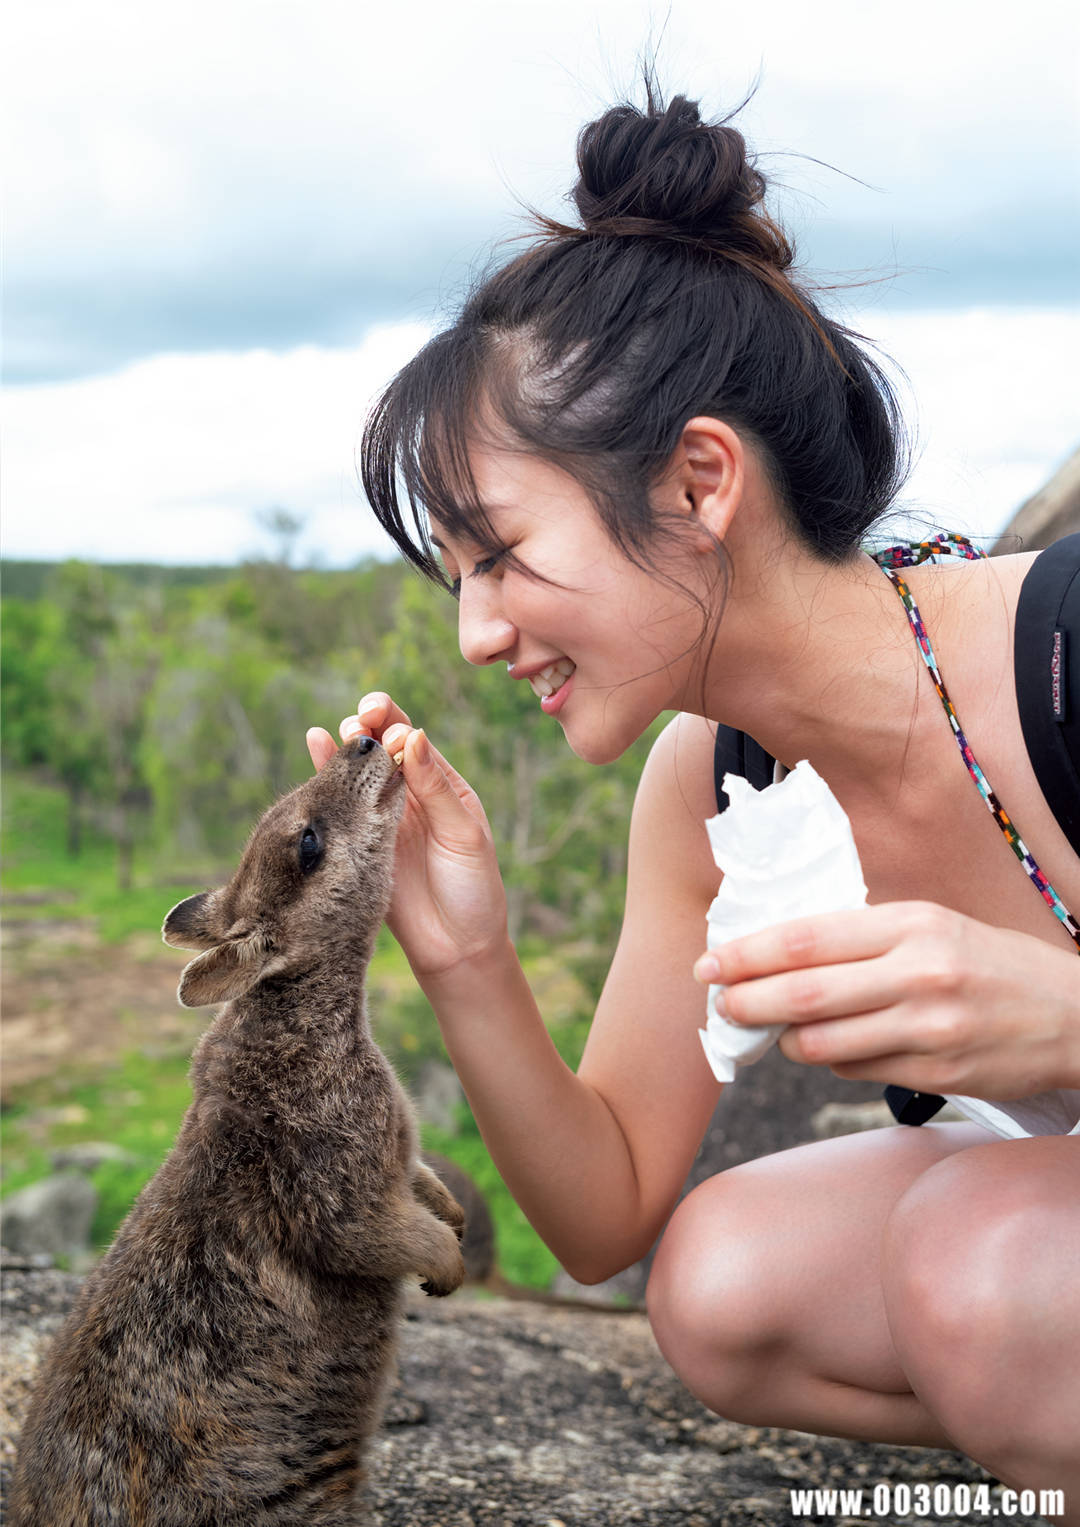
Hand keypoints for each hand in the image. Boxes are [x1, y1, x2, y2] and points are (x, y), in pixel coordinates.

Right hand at [306, 693, 507, 980]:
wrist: (455, 949)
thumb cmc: (473, 890)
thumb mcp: (464, 836)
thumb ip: (436, 788)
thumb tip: (413, 735)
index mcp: (442, 787)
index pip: (414, 740)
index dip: (398, 724)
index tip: (391, 729)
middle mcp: (409, 795)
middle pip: (382, 746)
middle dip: (369, 726)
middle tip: (360, 722)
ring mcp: (379, 817)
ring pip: (357, 769)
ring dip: (347, 744)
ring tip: (338, 731)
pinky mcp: (357, 840)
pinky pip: (339, 800)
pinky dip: (325, 769)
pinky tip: (313, 740)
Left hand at [693, 901, 1079, 1099]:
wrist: (1074, 1013)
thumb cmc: (988, 963)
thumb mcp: (931, 926)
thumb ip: (862, 938)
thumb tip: (779, 958)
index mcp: (909, 924)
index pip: (806, 938)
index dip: (747, 953)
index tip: (710, 963)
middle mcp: (917, 973)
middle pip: (803, 992)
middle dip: (747, 1001)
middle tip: (719, 1005)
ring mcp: (929, 1027)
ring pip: (824, 1041)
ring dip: (786, 1041)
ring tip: (774, 1033)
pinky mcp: (939, 1071)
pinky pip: (859, 1071)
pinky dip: (831, 1061)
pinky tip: (832, 1048)